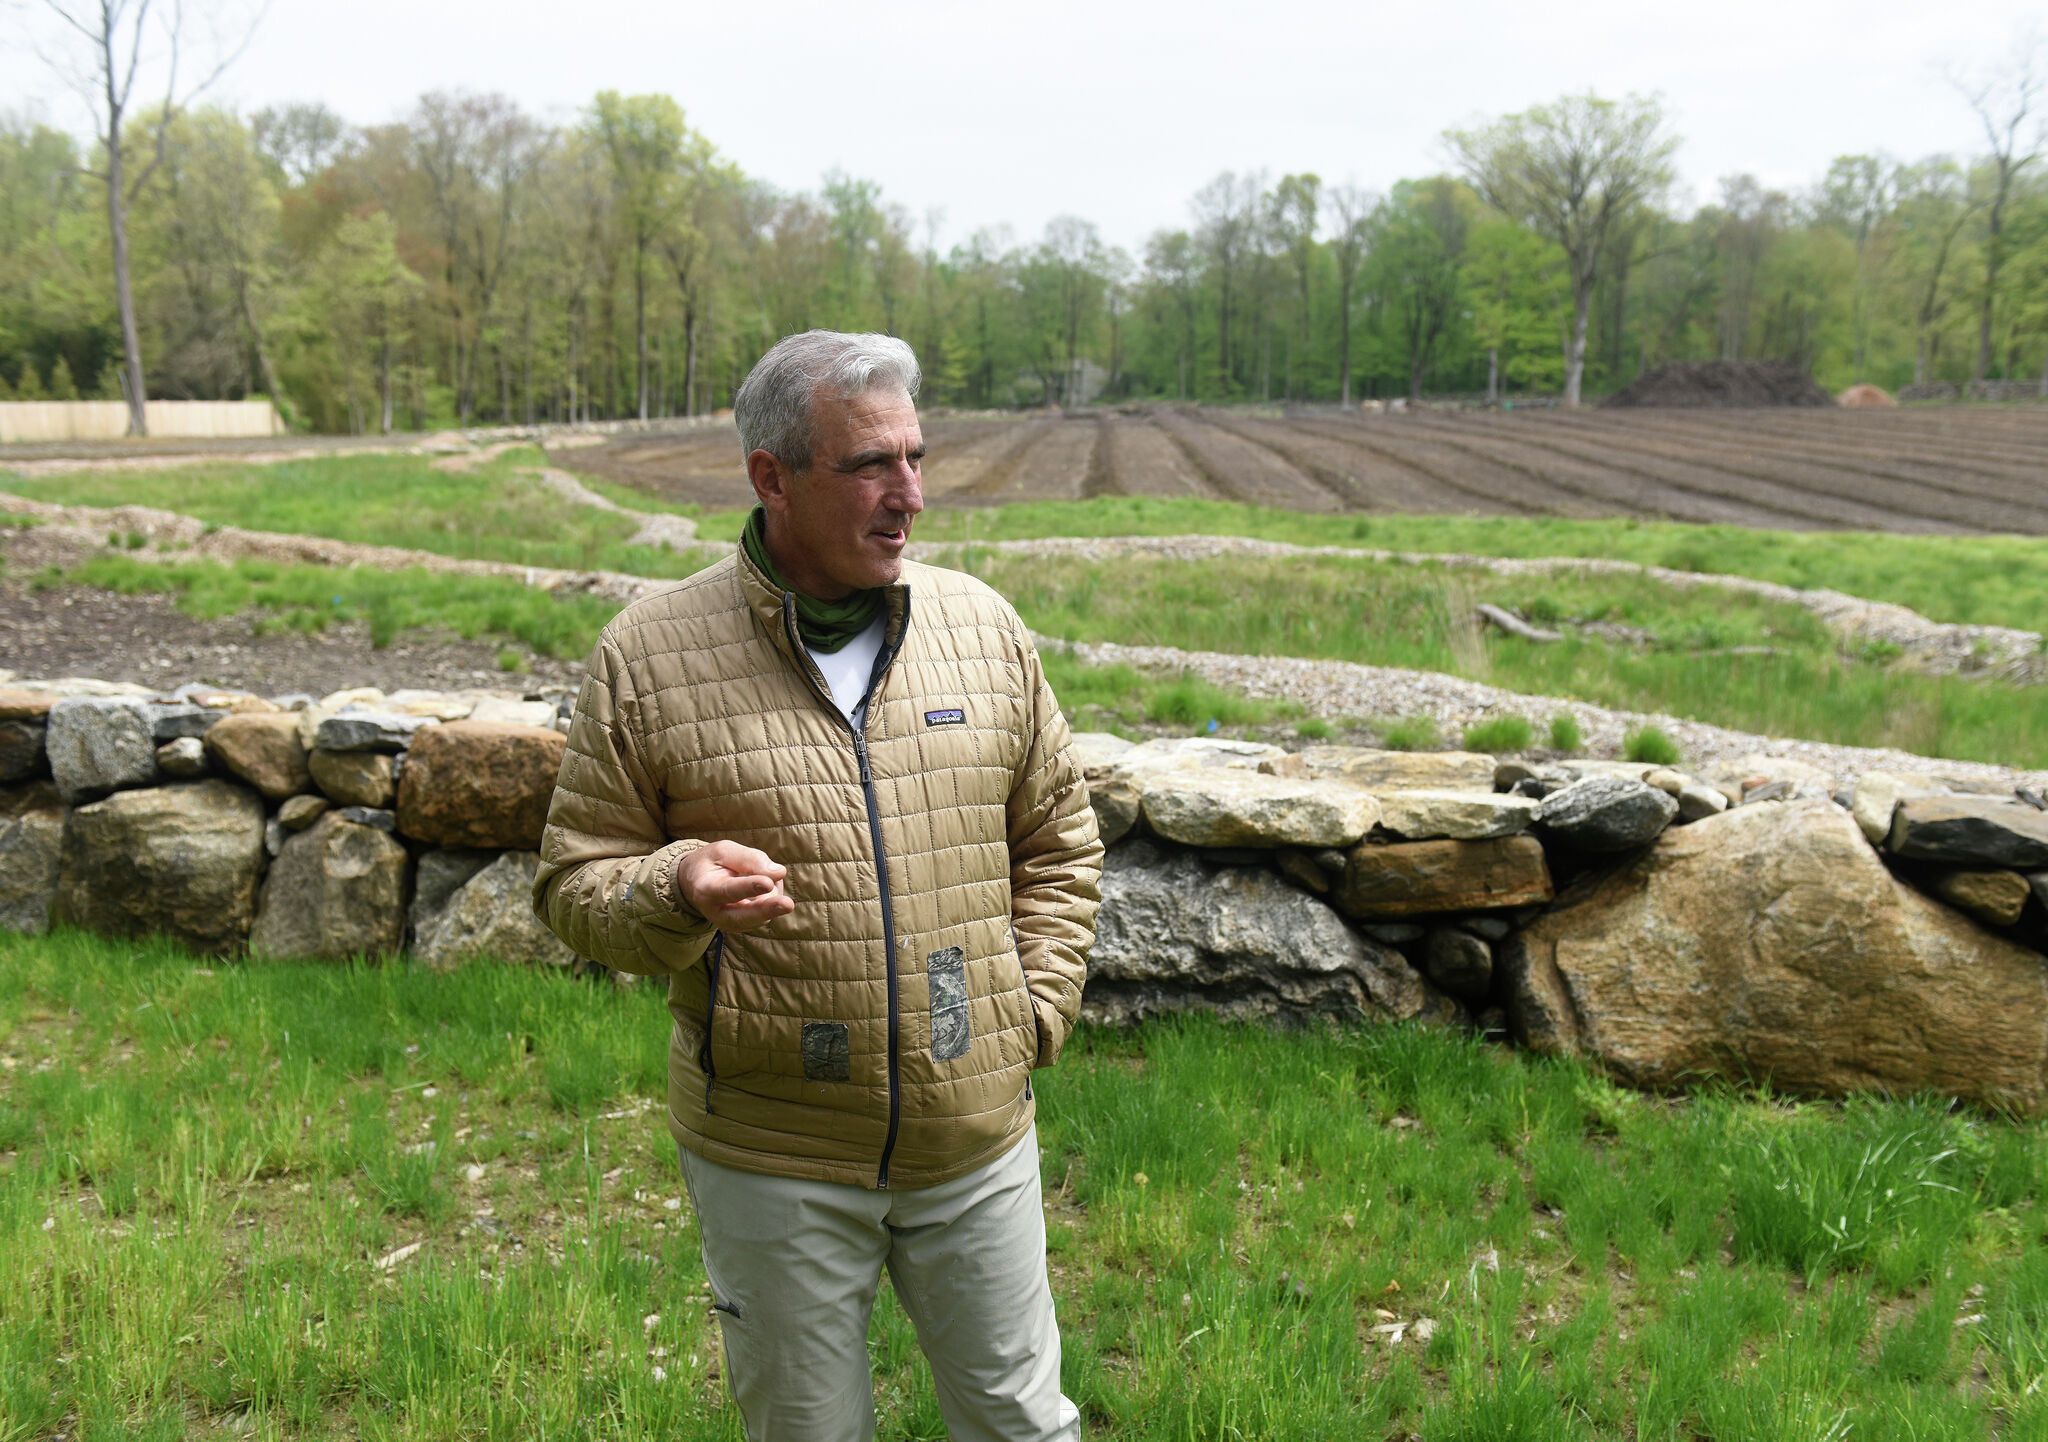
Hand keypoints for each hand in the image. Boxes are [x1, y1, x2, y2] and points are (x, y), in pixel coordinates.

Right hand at [676, 841, 794, 931]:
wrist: (695, 883)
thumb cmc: (711, 863)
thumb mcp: (723, 851)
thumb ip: (749, 858)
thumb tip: (778, 872)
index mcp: (706, 890)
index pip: (730, 890)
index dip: (749, 887)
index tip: (767, 883)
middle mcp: (717, 913)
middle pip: (745, 915)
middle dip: (767, 909)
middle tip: (788, 904)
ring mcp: (731, 923)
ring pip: (761, 913)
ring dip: (771, 893)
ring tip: (761, 877)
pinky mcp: (744, 926)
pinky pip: (767, 912)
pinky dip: (770, 896)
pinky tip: (762, 885)